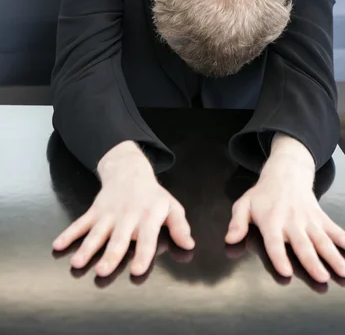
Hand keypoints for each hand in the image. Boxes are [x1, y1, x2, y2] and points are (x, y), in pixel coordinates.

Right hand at [52, 142, 194, 276]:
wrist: (129, 170)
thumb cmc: (152, 195)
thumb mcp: (171, 206)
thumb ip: (179, 226)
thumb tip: (189, 243)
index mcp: (148, 217)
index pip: (147, 238)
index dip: (143, 254)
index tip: (136, 270)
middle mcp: (128, 217)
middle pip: (118, 239)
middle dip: (110, 256)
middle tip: (103, 271)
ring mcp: (109, 214)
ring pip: (97, 233)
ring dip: (87, 248)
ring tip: (78, 262)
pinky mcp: (95, 211)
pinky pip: (80, 223)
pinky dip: (69, 234)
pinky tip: (58, 245)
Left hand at [225, 150, 344, 282]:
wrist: (285, 173)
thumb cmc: (263, 194)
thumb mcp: (244, 204)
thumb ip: (237, 222)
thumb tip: (229, 239)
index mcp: (271, 221)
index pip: (274, 242)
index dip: (279, 257)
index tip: (286, 271)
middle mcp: (291, 222)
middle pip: (303, 244)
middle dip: (312, 261)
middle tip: (322, 277)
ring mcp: (309, 220)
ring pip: (322, 240)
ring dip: (334, 256)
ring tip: (343, 271)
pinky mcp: (321, 218)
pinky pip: (337, 231)